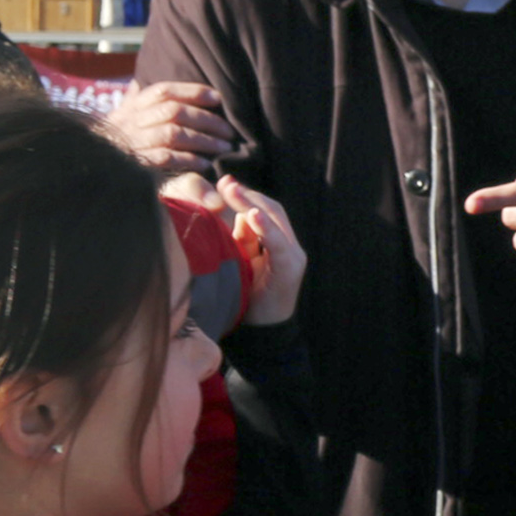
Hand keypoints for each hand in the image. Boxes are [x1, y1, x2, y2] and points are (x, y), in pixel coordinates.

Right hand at [104, 80, 239, 174]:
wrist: (89, 167)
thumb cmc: (113, 143)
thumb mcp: (119, 118)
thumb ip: (132, 101)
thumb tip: (136, 82)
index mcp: (131, 107)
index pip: (164, 91)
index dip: (193, 91)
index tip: (217, 97)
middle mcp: (131, 122)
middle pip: (173, 112)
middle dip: (206, 119)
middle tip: (229, 130)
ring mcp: (133, 144)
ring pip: (173, 134)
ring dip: (203, 140)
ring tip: (224, 147)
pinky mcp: (137, 166)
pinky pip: (166, 159)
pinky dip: (189, 160)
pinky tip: (206, 164)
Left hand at [215, 177, 306, 325]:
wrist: (263, 334)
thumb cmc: (248, 299)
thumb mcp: (242, 263)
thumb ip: (242, 239)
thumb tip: (235, 214)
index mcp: (277, 243)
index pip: (263, 208)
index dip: (244, 194)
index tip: (222, 182)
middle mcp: (290, 246)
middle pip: (271, 208)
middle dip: (246, 194)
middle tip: (224, 182)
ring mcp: (293, 256)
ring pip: (276, 220)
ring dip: (252, 203)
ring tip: (232, 191)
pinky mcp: (291, 269)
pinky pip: (278, 244)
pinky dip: (266, 229)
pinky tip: (251, 216)